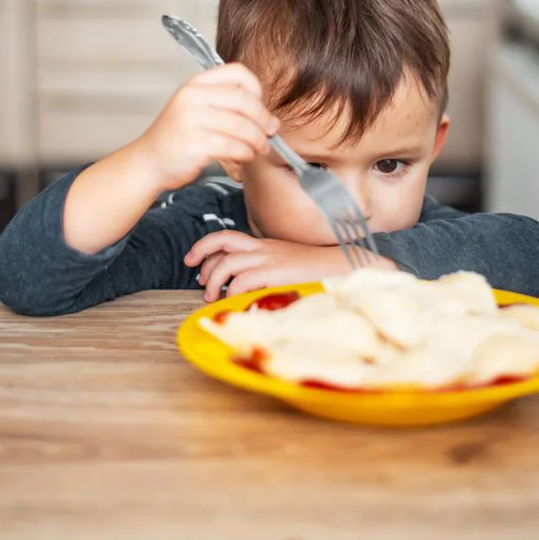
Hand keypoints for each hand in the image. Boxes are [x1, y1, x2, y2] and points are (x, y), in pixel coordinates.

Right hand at [134, 64, 277, 191]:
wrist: (148, 162)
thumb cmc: (177, 138)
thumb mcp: (198, 112)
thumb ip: (232, 110)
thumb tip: (273, 121)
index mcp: (196, 84)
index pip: (238, 72)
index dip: (257, 89)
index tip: (260, 107)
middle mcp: (193, 97)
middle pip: (245, 100)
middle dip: (263, 119)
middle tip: (268, 132)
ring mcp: (193, 119)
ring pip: (243, 126)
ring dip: (258, 140)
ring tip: (259, 148)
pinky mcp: (196, 143)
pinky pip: (234, 146)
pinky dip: (246, 153)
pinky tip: (245, 157)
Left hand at [184, 230, 395, 301]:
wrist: (344, 266)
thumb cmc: (318, 271)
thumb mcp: (287, 266)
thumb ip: (268, 271)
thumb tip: (248, 290)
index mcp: (264, 244)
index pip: (227, 237)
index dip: (205, 247)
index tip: (194, 261)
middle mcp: (262, 248)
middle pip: (220, 242)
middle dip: (201, 257)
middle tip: (198, 277)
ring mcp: (268, 258)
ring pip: (227, 263)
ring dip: (213, 280)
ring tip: (212, 296)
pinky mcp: (274, 272)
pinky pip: (242, 280)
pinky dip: (232, 292)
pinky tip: (234, 301)